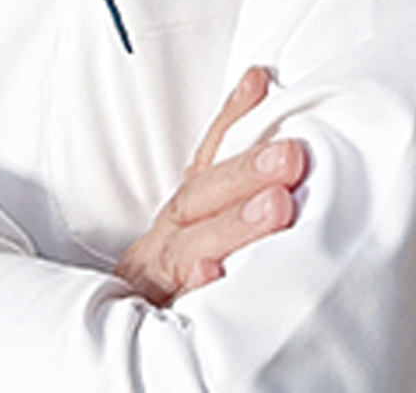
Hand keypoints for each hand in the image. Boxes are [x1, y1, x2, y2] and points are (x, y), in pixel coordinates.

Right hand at [115, 65, 306, 305]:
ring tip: (275, 207)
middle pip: (201, 196)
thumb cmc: (176, 277)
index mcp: (183, 211)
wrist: (123, 335)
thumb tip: (284, 146)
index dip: (232, 117)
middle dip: (246, 172)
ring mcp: (160, 275)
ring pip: (190, 244)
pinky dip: (194, 284)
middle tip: (291, 156)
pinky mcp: (156, 318)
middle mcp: (169, 235)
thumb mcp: (200, 229)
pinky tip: (214, 273)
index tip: (260, 80)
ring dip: (233, 224)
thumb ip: (231, 195)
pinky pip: (175, 301)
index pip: (207, 158)